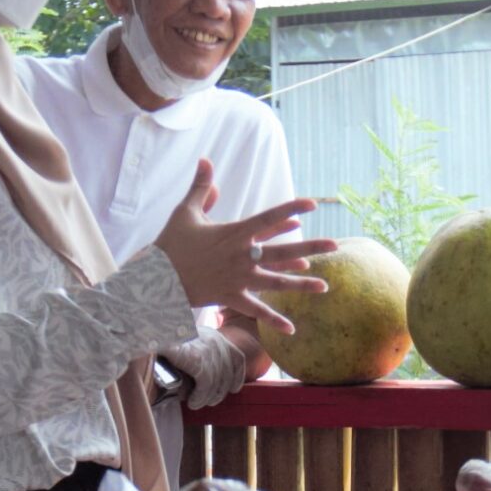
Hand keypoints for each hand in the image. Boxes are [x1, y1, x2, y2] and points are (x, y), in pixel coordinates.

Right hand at [151, 160, 335, 326]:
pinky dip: (273, 320)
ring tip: (325, 286)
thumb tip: (206, 160)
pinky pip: (255, 310)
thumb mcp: (185, 212)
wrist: (156, 276)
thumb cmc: (170, 243)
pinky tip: (292, 329)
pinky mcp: (230, 297)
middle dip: (311, 247)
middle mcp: (242, 255)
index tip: (312, 205)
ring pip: (276, 281)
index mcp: (235, 232)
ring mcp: (238, 278)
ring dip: (301, 284)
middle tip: (335, 245)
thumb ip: (201, 188)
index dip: (291, 208)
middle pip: (283, 251)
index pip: (269, 217)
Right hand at [162, 327, 248, 409]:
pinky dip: (199, 396)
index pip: (236, 357)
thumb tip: (208, 386)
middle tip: (205, 401)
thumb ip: (199, 361)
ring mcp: (207, 348)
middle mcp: (214, 340)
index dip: (237, 375)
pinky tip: (192, 401)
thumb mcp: (187, 348)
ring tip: (196, 403)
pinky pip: (205, 383)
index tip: (234, 388)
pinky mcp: (196, 358)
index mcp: (213, 336)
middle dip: (218, 392)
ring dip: (206, 397)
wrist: (151, 332)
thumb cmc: (165, 344)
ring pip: (216, 381)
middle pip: (227, 373)